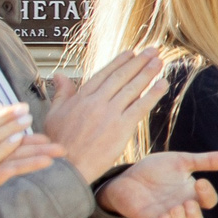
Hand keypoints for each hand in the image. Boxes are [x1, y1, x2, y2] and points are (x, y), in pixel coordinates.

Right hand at [42, 49, 166, 179]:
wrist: (66, 166)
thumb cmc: (58, 144)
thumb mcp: (54, 115)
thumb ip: (61, 94)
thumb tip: (59, 76)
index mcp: (81, 98)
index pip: (104, 74)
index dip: (120, 62)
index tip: (132, 52)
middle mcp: (96, 102)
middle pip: (121, 77)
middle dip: (138, 62)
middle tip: (152, 50)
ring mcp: (110, 114)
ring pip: (132, 88)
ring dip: (148, 72)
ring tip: (159, 61)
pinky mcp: (121, 128)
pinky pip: (140, 107)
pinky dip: (153, 94)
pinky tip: (163, 84)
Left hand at [98, 149, 217, 217]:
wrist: (126, 175)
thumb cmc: (155, 170)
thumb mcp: (182, 161)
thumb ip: (207, 161)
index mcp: (191, 195)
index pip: (209, 202)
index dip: (208, 195)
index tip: (200, 183)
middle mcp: (181, 209)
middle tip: (188, 204)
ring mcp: (165, 216)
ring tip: (176, 209)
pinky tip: (165, 215)